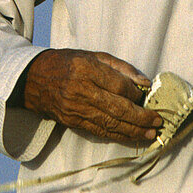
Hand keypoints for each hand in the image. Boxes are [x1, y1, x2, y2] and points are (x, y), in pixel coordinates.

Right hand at [19, 49, 162, 142]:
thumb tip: (144, 82)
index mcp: (87, 69)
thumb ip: (120, 67)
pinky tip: (132, 136)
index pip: (118, 85)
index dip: (136, 93)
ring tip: (150, 134)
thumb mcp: (93, 55)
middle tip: (157, 121)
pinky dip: (118, 135)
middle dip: (141, 117)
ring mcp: (76, 109)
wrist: (34, 78)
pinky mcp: (72, 122)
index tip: (147, 96)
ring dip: (133, 131)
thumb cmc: (68, 63)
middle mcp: (81, 90)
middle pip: (117, 108)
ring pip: (110, 123)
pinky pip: (99, 131)